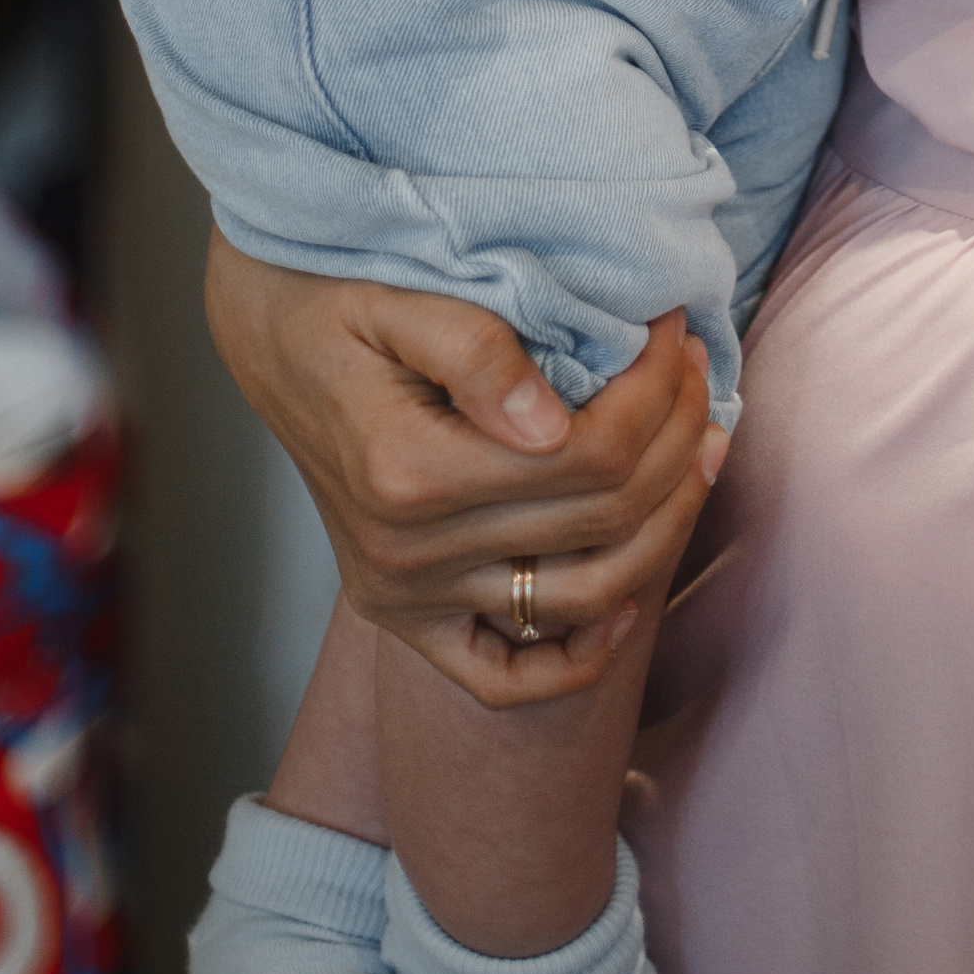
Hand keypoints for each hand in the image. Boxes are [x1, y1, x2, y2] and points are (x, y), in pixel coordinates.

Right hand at [205, 235, 726, 710]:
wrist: (270, 334)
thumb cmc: (337, 296)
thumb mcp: (396, 296)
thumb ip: (473, 351)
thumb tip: (552, 424)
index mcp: (407, 474)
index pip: (588, 454)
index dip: (655, 393)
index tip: (675, 330)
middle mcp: (407, 557)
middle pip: (600, 519)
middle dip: (677, 438)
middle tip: (702, 369)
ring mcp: (406, 598)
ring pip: (580, 596)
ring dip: (664, 525)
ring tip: (702, 446)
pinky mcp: (406, 619)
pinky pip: (500, 677)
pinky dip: (572, 661)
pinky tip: (626, 605)